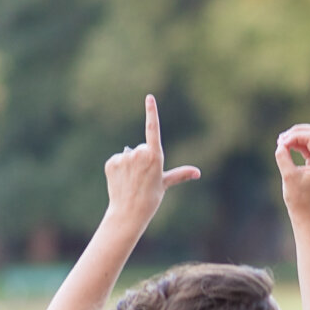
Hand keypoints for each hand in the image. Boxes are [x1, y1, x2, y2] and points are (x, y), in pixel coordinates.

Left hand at [104, 95, 199, 224]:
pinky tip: (121, 181)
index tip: (149, 97)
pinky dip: (118, 169)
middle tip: (142, 177)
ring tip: (131, 181)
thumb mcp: (165, 183)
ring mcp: (124, 157)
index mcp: (154, 156)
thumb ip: (180, 174)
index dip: (151, 112)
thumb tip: (198, 172)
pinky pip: (117, 161)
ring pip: (128, 155)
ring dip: (130, 164)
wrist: (128, 212)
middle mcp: (139, 153)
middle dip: (141, 159)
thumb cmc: (151, 198)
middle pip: (141, 148)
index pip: (153, 129)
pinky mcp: (111, 162)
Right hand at [276, 123, 309, 222]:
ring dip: (299, 136)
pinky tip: (288, 147)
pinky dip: (301, 144)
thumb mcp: (288, 176)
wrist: (307, 214)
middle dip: (298, 132)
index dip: (294, 136)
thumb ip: (283, 157)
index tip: (281, 143)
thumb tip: (281, 144)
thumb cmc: (298, 199)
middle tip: (282, 139)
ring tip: (282, 142)